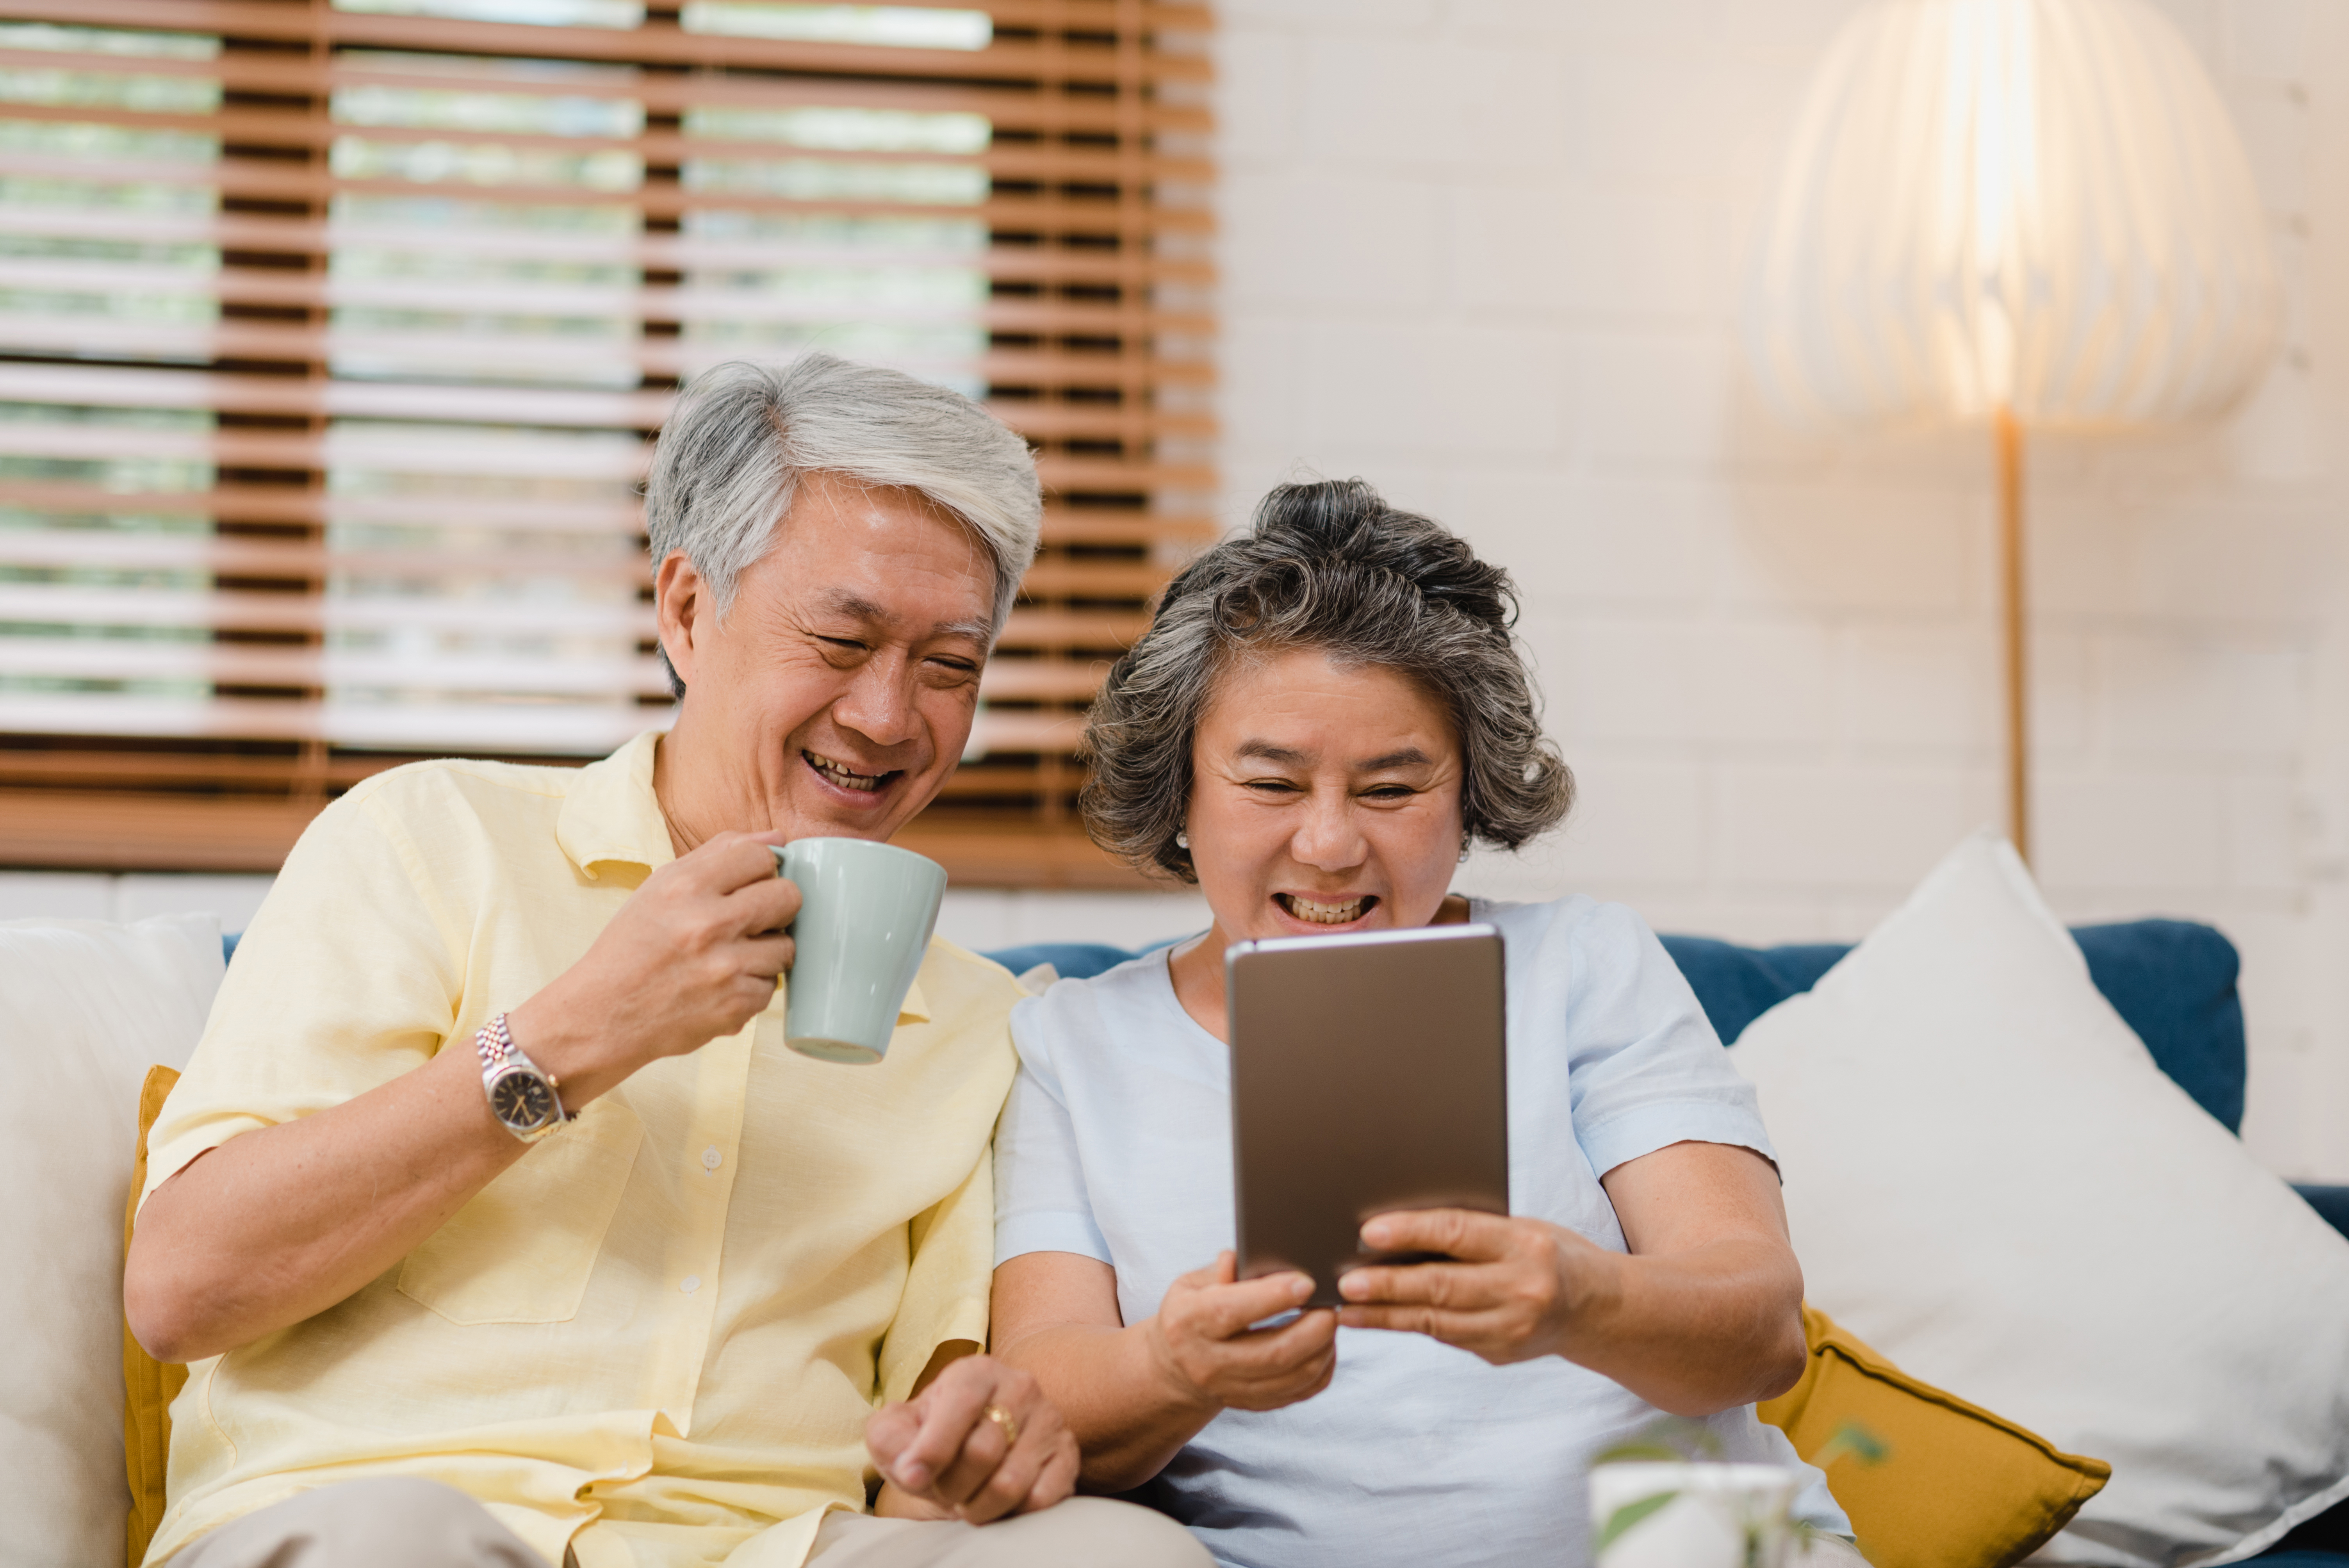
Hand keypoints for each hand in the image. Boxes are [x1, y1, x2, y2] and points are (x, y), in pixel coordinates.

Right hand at [507, 831, 798, 1104]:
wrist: (602, 1015)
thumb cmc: (632, 946)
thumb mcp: (661, 887)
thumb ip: (719, 854)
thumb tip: (777, 838)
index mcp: (685, 886)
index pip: (762, 856)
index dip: (763, 869)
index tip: (751, 884)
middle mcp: (707, 924)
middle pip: (788, 897)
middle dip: (777, 908)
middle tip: (752, 920)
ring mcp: (725, 967)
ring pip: (786, 946)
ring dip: (765, 953)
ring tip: (729, 957)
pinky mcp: (736, 1005)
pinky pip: (771, 986)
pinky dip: (751, 987)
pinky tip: (720, 986)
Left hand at [866, 1355, 1078, 1523]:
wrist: (974, 1445)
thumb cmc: (931, 1437)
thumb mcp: (897, 1430)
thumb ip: (889, 1437)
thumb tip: (911, 1466)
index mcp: (976, 1372)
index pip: (961, 1403)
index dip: (934, 1447)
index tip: (912, 1476)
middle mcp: (1019, 1387)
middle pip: (983, 1452)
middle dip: (951, 1485)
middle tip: (944, 1489)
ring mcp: (1049, 1420)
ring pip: (1010, 1482)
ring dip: (978, 1505)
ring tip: (968, 1498)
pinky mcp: (1067, 1454)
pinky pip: (1041, 1498)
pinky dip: (1011, 1512)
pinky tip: (998, 1501)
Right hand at [1146, 1252, 1336, 1412]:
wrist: (1177, 1369)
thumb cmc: (1192, 1314)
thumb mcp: (1192, 1283)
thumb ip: (1221, 1270)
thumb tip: (1249, 1258)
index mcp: (1188, 1322)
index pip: (1231, 1311)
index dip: (1272, 1296)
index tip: (1306, 1282)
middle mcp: (1208, 1363)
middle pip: (1273, 1353)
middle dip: (1314, 1328)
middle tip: (1331, 1305)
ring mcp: (1232, 1390)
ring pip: (1293, 1377)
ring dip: (1323, 1348)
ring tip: (1330, 1321)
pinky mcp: (1254, 1405)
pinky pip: (1300, 1392)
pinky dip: (1321, 1369)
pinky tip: (1324, 1346)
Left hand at [1335, 1210, 1613, 1365]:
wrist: (1600, 1308)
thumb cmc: (1550, 1252)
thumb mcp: (1521, 1228)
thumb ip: (1472, 1231)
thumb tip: (1399, 1232)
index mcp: (1526, 1245)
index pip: (1458, 1233)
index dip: (1411, 1232)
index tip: (1368, 1233)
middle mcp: (1521, 1289)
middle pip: (1441, 1286)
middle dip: (1387, 1285)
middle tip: (1345, 1283)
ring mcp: (1511, 1328)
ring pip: (1436, 1321)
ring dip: (1386, 1316)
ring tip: (1347, 1309)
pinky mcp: (1501, 1353)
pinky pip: (1447, 1335)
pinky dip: (1411, 1326)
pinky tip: (1379, 1319)